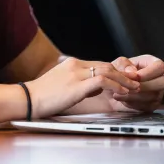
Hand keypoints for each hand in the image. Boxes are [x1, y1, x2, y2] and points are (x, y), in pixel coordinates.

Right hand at [25, 57, 140, 118]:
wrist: (28, 99)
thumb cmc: (42, 96)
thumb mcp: (61, 85)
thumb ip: (78, 83)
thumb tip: (93, 88)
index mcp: (72, 64)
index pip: (99, 64)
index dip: (115, 72)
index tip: (125, 79)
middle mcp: (76, 65)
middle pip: (106, 65)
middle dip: (123, 74)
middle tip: (135, 81)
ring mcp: (76, 74)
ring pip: (108, 71)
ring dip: (124, 80)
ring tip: (134, 87)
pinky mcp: (77, 85)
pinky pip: (103, 81)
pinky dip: (116, 86)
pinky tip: (122, 92)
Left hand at [108, 55, 163, 112]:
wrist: (113, 88)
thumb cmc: (118, 72)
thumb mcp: (118, 64)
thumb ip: (124, 64)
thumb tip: (133, 71)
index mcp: (153, 63)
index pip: (160, 66)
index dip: (149, 72)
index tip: (136, 77)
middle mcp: (160, 78)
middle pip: (163, 82)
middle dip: (144, 86)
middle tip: (128, 87)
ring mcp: (158, 93)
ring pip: (154, 96)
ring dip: (135, 95)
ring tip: (120, 93)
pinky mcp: (153, 105)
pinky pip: (147, 106)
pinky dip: (133, 103)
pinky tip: (123, 99)